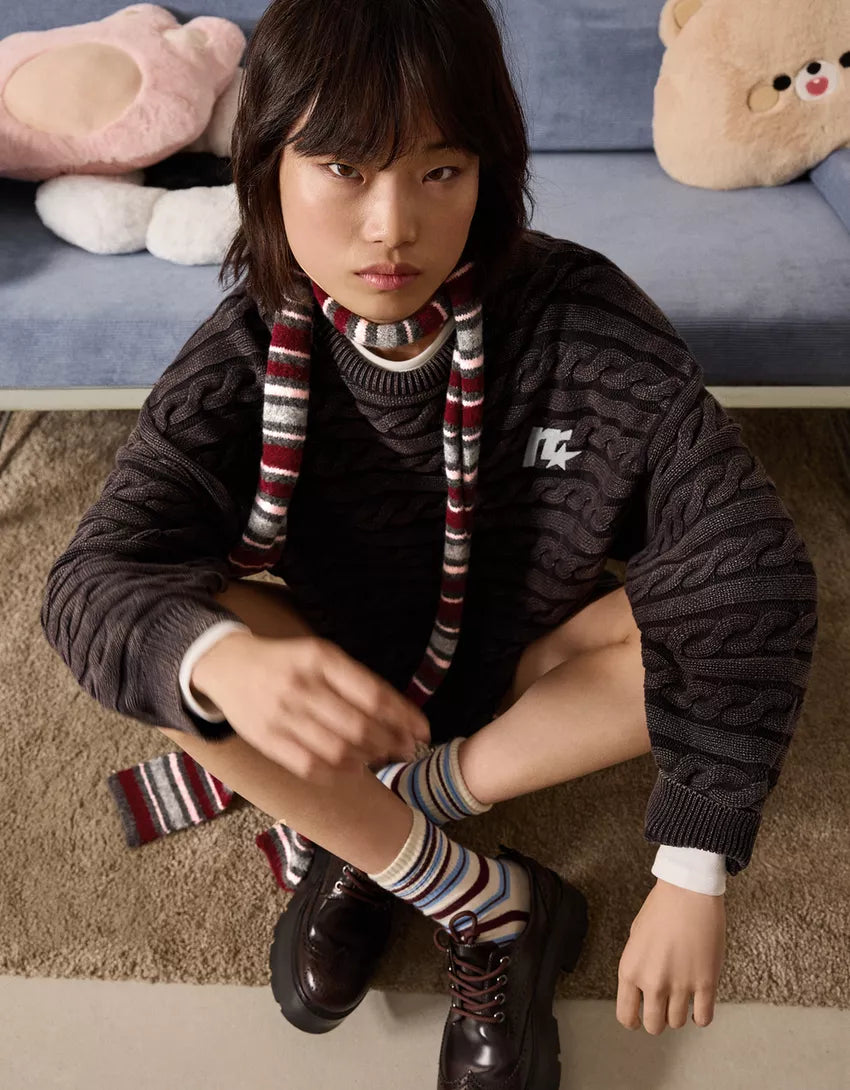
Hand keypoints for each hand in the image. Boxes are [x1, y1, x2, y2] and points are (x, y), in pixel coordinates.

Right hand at [190, 632, 430, 784]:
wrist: (226, 665)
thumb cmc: (286, 661)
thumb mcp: (320, 655)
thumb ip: (355, 681)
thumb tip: (399, 715)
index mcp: (319, 658)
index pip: (372, 694)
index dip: (403, 717)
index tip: (423, 730)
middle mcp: (301, 686)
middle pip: (358, 726)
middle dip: (391, 742)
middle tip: (408, 749)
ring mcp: (280, 715)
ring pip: (337, 749)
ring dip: (368, 758)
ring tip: (382, 757)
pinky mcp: (265, 739)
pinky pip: (310, 766)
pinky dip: (338, 772)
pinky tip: (353, 769)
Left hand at [616, 878, 724, 1033]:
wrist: (688, 892)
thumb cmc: (661, 908)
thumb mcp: (635, 937)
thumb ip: (636, 967)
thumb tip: (641, 988)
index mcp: (630, 970)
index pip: (626, 1016)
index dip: (634, 1020)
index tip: (639, 1017)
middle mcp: (653, 983)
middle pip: (654, 1026)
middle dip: (658, 1019)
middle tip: (663, 1006)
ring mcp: (680, 986)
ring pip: (678, 1023)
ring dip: (679, 1014)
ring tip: (682, 997)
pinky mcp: (706, 984)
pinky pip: (703, 1018)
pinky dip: (701, 1016)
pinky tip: (699, 1003)